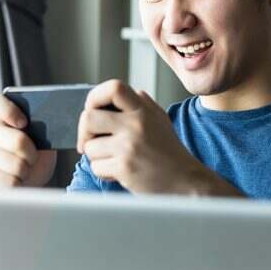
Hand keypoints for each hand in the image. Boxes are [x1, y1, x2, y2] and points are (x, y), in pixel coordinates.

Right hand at [0, 94, 56, 189]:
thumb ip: (43, 127)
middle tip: (33, 158)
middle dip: (33, 153)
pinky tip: (17, 181)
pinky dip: (19, 185)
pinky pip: (8, 182)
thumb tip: (58, 123)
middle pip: (18, 140)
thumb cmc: (37, 157)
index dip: (9, 111)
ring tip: (24, 170)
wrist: (29, 183)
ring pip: (16, 164)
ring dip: (27, 171)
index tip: (24, 123)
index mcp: (2, 118)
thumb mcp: (43, 139)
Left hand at [76, 80, 239, 195]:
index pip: (113, 88)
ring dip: (97, 157)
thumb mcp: (159, 119)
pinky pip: (96, 167)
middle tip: (91, 141)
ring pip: (89, 147)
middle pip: (88, 117)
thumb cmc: (169, 152)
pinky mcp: (125, 167)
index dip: (95, 97)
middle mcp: (136, 124)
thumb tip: (115, 93)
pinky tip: (120, 172)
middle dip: (84, 132)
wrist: (186, 181)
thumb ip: (140, 103)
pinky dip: (104, 172)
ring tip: (115, 160)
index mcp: (143, 110)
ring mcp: (129, 146)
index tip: (93, 111)